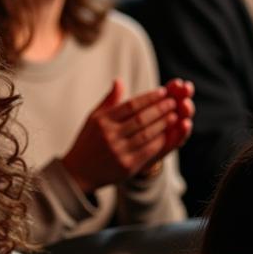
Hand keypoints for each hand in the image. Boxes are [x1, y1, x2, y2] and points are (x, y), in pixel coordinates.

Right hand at [61, 78, 193, 193]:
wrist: (78, 172)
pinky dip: (159, 140)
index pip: (131, 105)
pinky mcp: (127, 166)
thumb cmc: (88, 141)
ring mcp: (119, 152)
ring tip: (174, 115)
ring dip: (163, 123)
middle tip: (172, 102)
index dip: (148, 98)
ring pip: (146, 134)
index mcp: (102, 121)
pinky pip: (148, 150)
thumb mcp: (93, 118)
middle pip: (141, 118)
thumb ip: (109, 100)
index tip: (162, 92)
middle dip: (160, 109)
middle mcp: (109, 135)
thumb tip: (119, 81)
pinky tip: (166, 133)